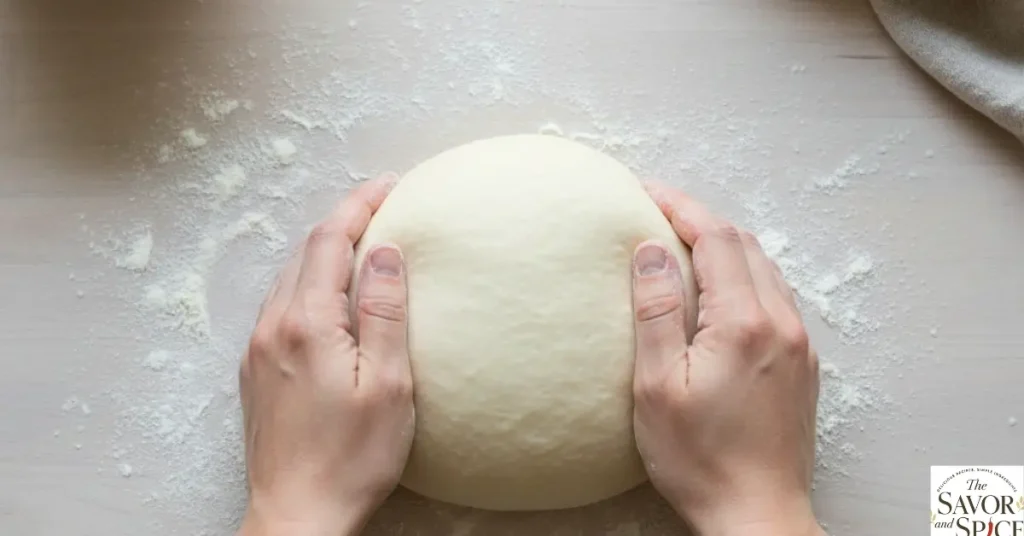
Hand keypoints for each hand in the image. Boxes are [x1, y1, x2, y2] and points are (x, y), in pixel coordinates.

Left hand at [237, 176, 413, 535]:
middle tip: (384, 209)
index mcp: (306, 324)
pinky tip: (332, 300)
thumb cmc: (351, 459)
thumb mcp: (388, 384)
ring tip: (363, 247)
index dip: (359, 205)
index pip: (329, 241)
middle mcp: (273, 328)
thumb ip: (383, 312)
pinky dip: (309, 286)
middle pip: (304, 253)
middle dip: (343, 223)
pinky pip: (281, 307)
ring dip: (324, 254)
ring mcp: (258, 350)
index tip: (390, 185)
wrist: (297, 517)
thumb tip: (383, 252)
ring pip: (289, 279)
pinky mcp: (255, 373)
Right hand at [631, 182, 821, 535]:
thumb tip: (650, 251)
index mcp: (746, 323)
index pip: (717, 239)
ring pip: (765, 269)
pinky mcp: (802, 366)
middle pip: (745, 245)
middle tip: (658, 212)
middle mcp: (783, 324)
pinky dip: (745, 277)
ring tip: (684, 246)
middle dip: (701, 220)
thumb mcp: (657, 386)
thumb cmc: (700, 460)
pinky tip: (720, 293)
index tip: (646, 191)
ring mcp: (798, 345)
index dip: (680, 206)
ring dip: (726, 247)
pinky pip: (776, 298)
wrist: (757, 515)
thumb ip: (656, 312)